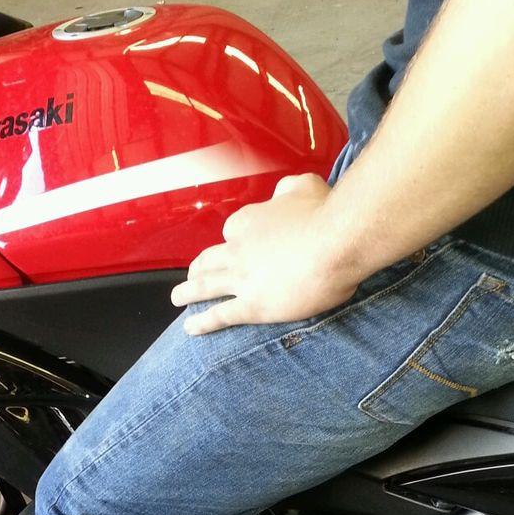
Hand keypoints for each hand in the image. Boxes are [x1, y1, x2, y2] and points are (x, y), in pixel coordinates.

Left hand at [171, 174, 359, 334]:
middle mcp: (238, 249)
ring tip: (177, 299)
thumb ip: (290, 188)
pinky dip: (201, 322)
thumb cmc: (326, 214)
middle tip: (192, 274)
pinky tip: (190, 328)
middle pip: (208, 259)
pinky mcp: (251, 306)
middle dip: (197, 268)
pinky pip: (219, 316)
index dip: (232, 238)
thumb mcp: (305, 186)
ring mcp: (241, 279)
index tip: (235, 244)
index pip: (231, 230)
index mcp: (250, 221)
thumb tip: (283, 193)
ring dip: (186, 293)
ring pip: (204, 286)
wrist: (336, 243)